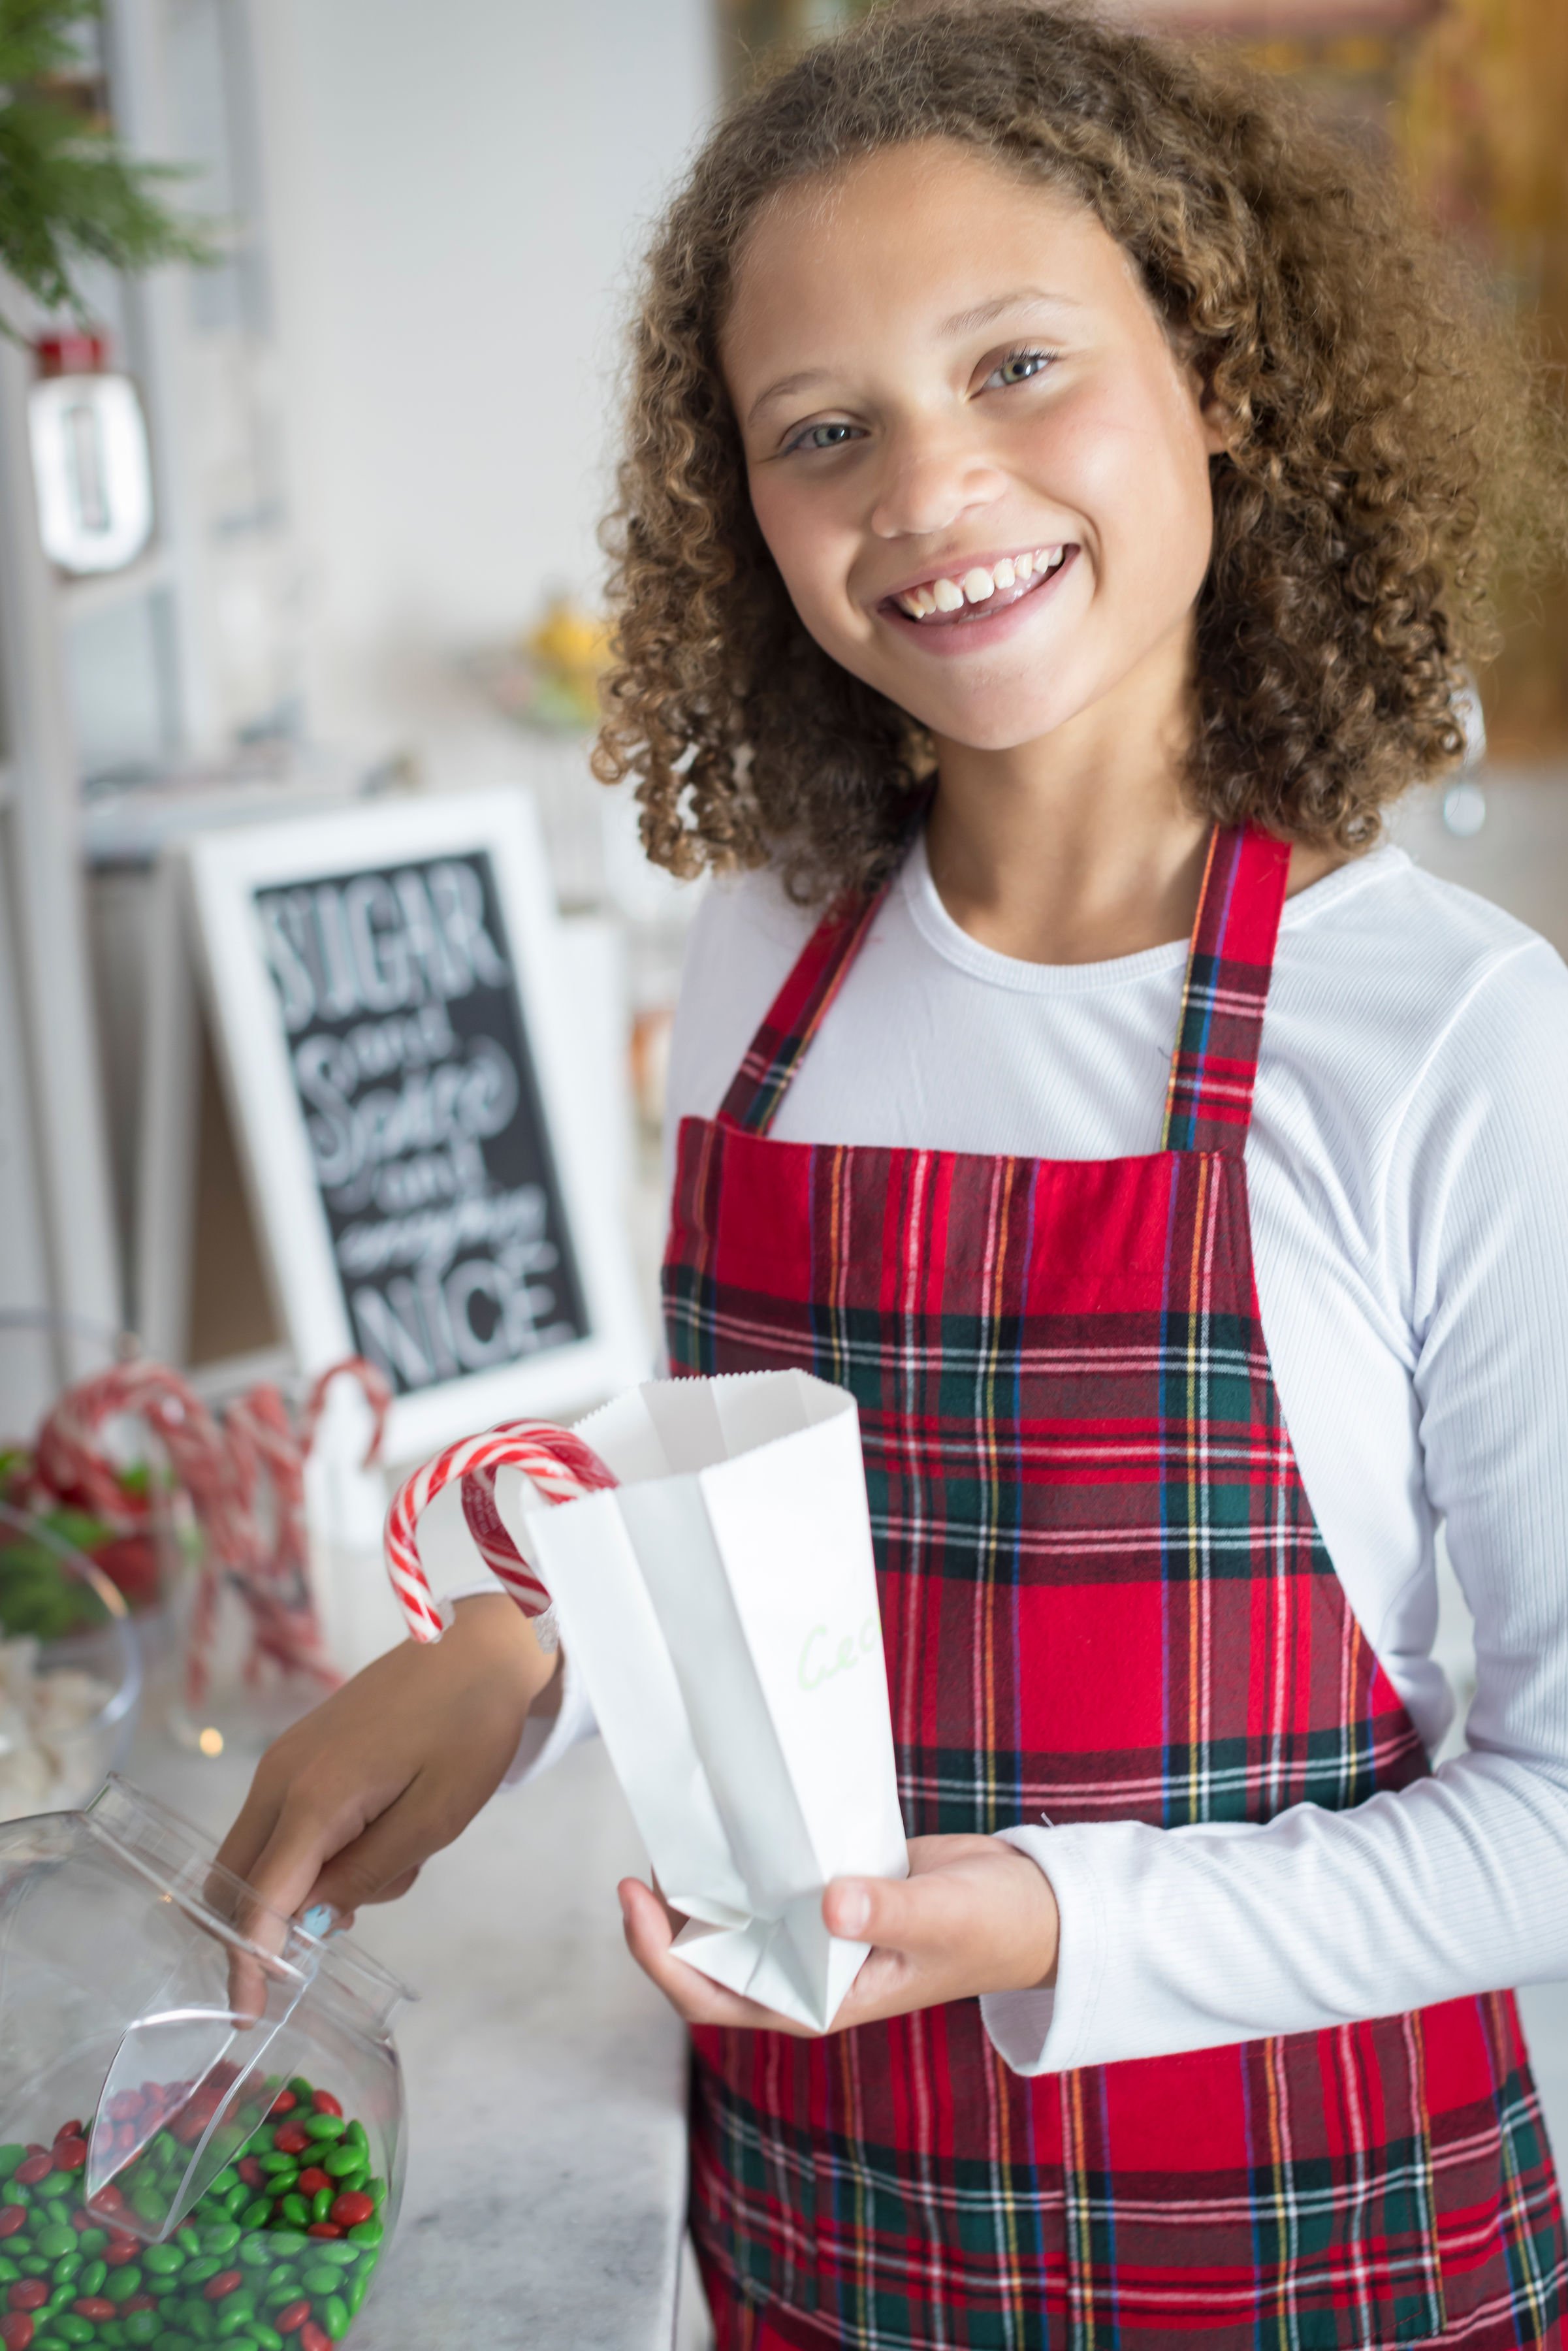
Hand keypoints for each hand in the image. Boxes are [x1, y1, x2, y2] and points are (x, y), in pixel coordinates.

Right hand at [216, 1595, 556, 1953]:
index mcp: (314, 1795)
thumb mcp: (434, 1819)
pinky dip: (318, 1852)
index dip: (249, 1963)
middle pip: (235, 1880)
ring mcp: (285, 1760)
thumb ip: (368, 1875)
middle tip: (335, 1940)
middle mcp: (281, 1776)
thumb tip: (311, 1919)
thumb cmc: (469, 1729)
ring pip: (260, 1855)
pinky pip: (284, 1825)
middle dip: (266, 1929)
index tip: (248, 2015)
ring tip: (402, 1853)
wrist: (479, 1646)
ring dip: (309, 1886)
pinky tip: (387, 1832)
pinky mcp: (300, 1753)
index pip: (260, 1900)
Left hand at [617, 1834, 1058, 2035]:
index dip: (662, 1956)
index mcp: (819, 2001)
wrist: (1033, 1903)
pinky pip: (766, 1882)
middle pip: (705, 1959)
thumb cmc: (995, 1926)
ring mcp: (812, 1934)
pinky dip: (741, 1859)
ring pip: (732, 1918)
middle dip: (663, 1918)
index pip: (714, 1997)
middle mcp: (804, 1973)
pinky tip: (728, 1819)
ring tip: (677, 1828)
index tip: (637, 1899)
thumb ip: (887, 1913)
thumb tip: (830, 1907)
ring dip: (699, 1885)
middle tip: (647, 1852)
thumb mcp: (941, 1918)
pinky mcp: (826, 1893)